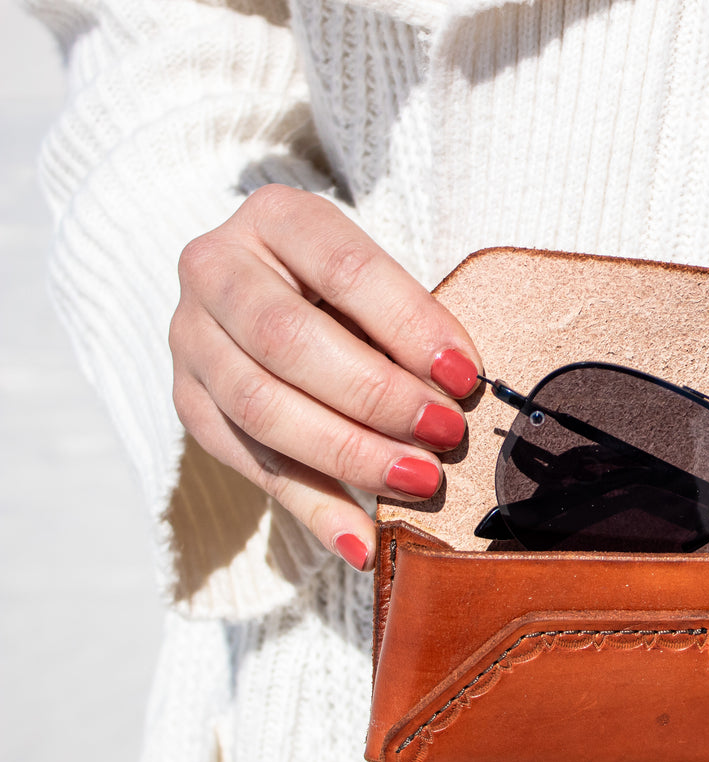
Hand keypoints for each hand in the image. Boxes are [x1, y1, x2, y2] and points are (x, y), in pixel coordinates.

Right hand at [168, 185, 482, 570]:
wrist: (269, 289)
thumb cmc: (349, 289)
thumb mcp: (377, 282)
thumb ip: (408, 325)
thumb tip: (463, 392)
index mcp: (275, 218)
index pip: (345, 268)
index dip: (408, 324)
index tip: (465, 375)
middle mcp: (215, 271)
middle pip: (289, 342)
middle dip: (377, 397)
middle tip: (445, 434)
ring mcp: (191, 340)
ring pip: (262, 408)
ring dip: (349, 454)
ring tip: (420, 482)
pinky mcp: (189, 404)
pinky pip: (254, 467)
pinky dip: (316, 510)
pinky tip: (364, 542)